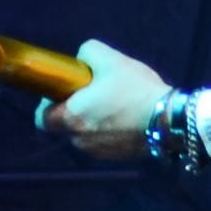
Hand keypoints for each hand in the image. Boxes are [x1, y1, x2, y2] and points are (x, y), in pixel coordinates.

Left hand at [36, 39, 166, 158]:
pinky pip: (101, 143)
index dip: (47, 105)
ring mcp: (96, 151)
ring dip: (91, 122)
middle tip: (92, 95)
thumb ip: (87, 53)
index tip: (63, 93)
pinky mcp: (114, 157)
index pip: (41, 119)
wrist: (168, 119)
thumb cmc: (134, 89)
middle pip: (63, 126)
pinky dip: (107, 132)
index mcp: (71, 117)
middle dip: (72, 111)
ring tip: (114, 105)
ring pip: (83, 135)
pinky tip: (125, 118)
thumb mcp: (110, 59)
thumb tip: (81, 58)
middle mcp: (78, 139)